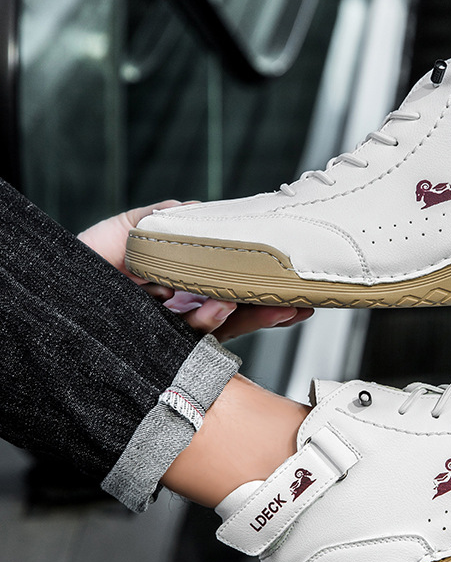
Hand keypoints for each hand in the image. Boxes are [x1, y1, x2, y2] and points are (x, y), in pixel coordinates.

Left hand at [78, 201, 312, 341]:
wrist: (40, 300)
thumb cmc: (74, 271)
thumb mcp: (120, 235)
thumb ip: (158, 221)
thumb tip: (195, 209)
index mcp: (171, 289)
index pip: (222, 286)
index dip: (254, 284)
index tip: (286, 278)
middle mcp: (173, 316)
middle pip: (230, 314)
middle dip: (267, 310)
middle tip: (299, 303)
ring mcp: (166, 336)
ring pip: (218, 332)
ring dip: (249, 318)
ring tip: (274, 306)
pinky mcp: (157, 352)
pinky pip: (192, 344)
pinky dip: (212, 325)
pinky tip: (223, 308)